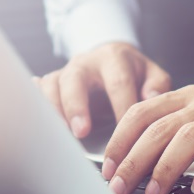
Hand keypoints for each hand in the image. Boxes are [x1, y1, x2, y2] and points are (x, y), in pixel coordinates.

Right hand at [33, 42, 170, 137]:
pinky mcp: (50, 83)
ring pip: (51, 87)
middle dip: (78, 107)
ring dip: (54, 111)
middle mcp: (85, 62)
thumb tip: (152, 98)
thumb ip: (157, 85)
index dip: (121, 106)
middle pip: (76, 80)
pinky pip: (37, 93)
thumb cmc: (134, 73)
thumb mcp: (152, 74)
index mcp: (114, 58)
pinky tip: (37, 124)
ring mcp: (64, 72)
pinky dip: (35, 107)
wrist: (112, 59)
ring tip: (62, 135)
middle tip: (82, 132)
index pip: (118, 82)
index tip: (125, 130)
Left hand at [101, 75, 193, 193]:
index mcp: (189, 98)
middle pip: (158, 128)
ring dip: (165, 168)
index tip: (106, 170)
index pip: (142, 112)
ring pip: (188, 137)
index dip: (120, 141)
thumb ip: (176, 130)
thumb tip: (135, 163)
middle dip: (133, 161)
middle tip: (118, 190)